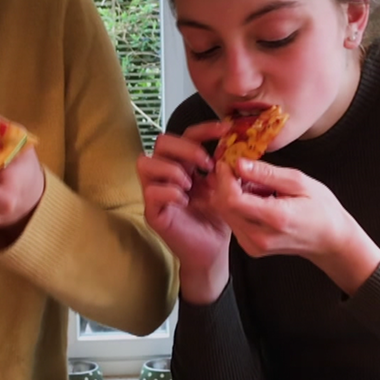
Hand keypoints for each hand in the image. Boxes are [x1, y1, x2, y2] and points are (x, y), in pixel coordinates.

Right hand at [137, 121, 231, 303]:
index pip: (186, 135)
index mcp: (184, 164)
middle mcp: (166, 174)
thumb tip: (234, 147)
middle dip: (185, 148)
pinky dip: (169, 192)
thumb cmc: (217, 219)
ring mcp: (155, 192)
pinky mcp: (152, 212)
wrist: (213, 251)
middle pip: (161, 142)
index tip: (226, 130)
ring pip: (146, 163)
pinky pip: (150, 192)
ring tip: (190, 185)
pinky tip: (185, 201)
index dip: (204, 128)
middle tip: (206, 164)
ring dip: (172, 170)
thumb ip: (225, 168)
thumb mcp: (225, 188)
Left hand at [212, 159, 379, 293]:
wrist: (330, 240)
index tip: (227, 162)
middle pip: (224, 206)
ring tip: (250, 182)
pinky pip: (233, 221)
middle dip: (224, 183)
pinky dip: (236, 206)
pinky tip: (253, 197)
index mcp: (275, 218)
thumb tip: (239, 163)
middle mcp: (260, 236)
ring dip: (229, 194)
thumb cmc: (320, 208)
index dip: (225, 178)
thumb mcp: (298, 182)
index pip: (233, 199)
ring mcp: (253, 245)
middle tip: (234, 167)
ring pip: (225, 214)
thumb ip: (266, 173)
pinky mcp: (250, 247)